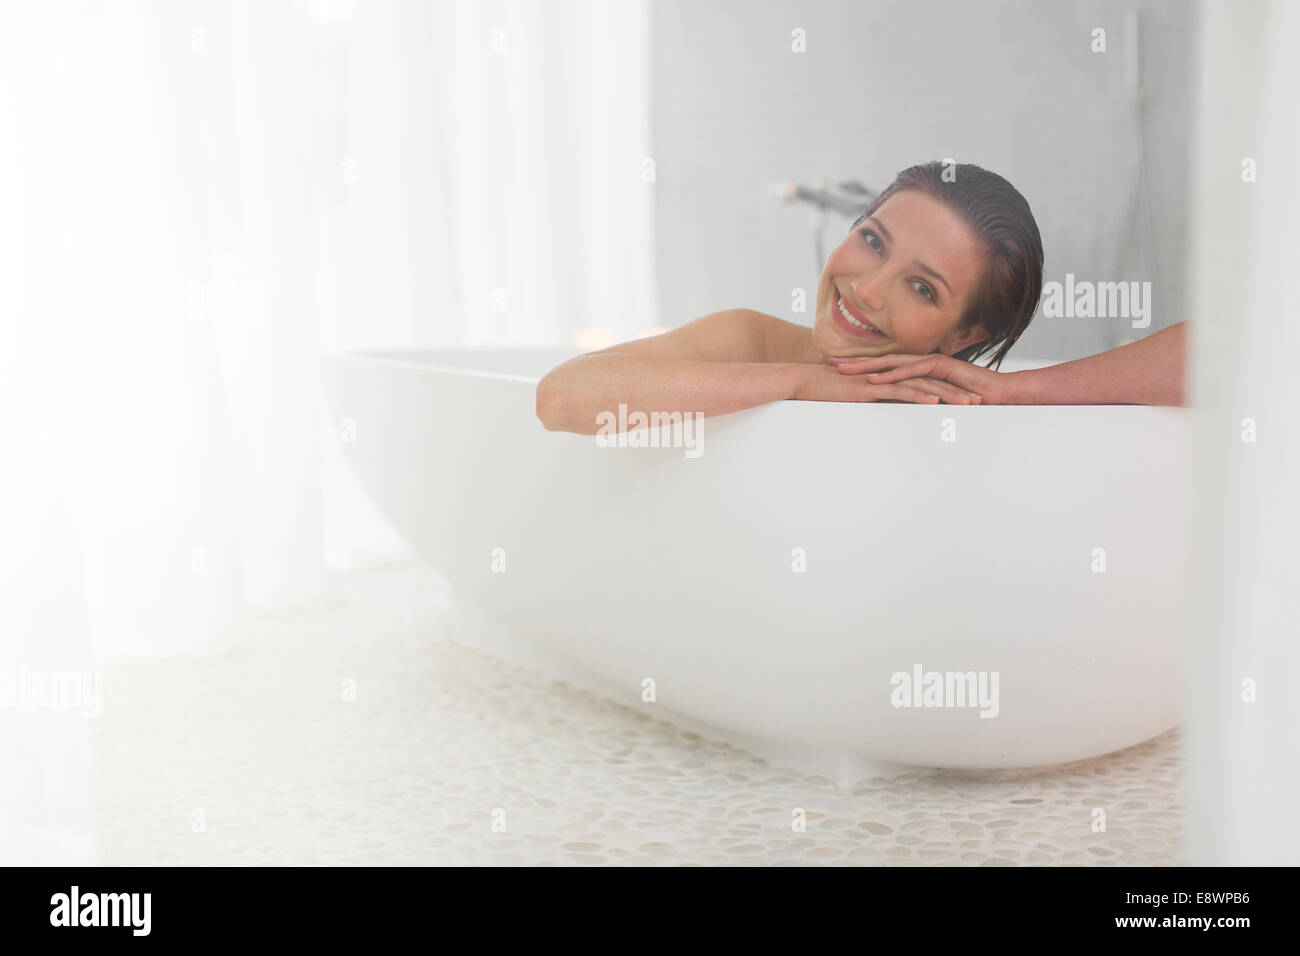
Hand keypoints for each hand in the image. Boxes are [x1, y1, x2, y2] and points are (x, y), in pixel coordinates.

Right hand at [793, 363, 982, 403]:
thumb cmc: (827, 392)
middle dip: (957, 391)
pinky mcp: (871, 388)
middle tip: (980, 401)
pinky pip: (899, 392)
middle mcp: (891, 376)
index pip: (926, 383)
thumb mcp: (858, 399)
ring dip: (947, 395)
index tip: (967, 399)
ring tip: (968, 403)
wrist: (806, 382)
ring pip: (922, 386)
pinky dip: (919, 397)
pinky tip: (935, 403)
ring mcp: (882, 380)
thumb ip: (876, 402)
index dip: (948, 390)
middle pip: (932, 382)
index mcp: (890, 378)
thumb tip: (889, 414)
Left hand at [828, 353, 1016, 404]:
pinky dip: (893, 375)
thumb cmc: (969, 400)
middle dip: (857, 362)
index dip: (861, 367)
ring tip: (846, 371)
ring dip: (869, 367)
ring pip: (894, 363)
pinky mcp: (941, 367)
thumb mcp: (934, 403)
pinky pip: (912, 371)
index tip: (839, 371)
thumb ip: (916, 402)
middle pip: (883, 360)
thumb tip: (897, 410)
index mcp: (918, 368)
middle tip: (831, 364)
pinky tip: (876, 379)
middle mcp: (922, 362)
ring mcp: (931, 362)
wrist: (999, 393)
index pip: (885, 366)